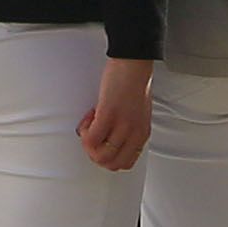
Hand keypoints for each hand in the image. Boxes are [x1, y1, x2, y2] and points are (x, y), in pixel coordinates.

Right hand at [78, 55, 154, 172]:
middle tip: (91, 139)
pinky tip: (89, 116)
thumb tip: (112, 138)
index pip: (125, 163)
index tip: (103, 145)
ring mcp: (122, 126)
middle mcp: (134, 133)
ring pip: (101, 156)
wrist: (133, 62)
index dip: (109, 158)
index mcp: (141, 134)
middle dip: (96, 155)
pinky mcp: (108, 115)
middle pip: (112, 164)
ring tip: (89, 126)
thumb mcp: (138, 114)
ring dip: (89, 144)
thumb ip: (129, 129)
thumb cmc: (135, 82)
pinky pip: (92, 138)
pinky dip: (85, 131)